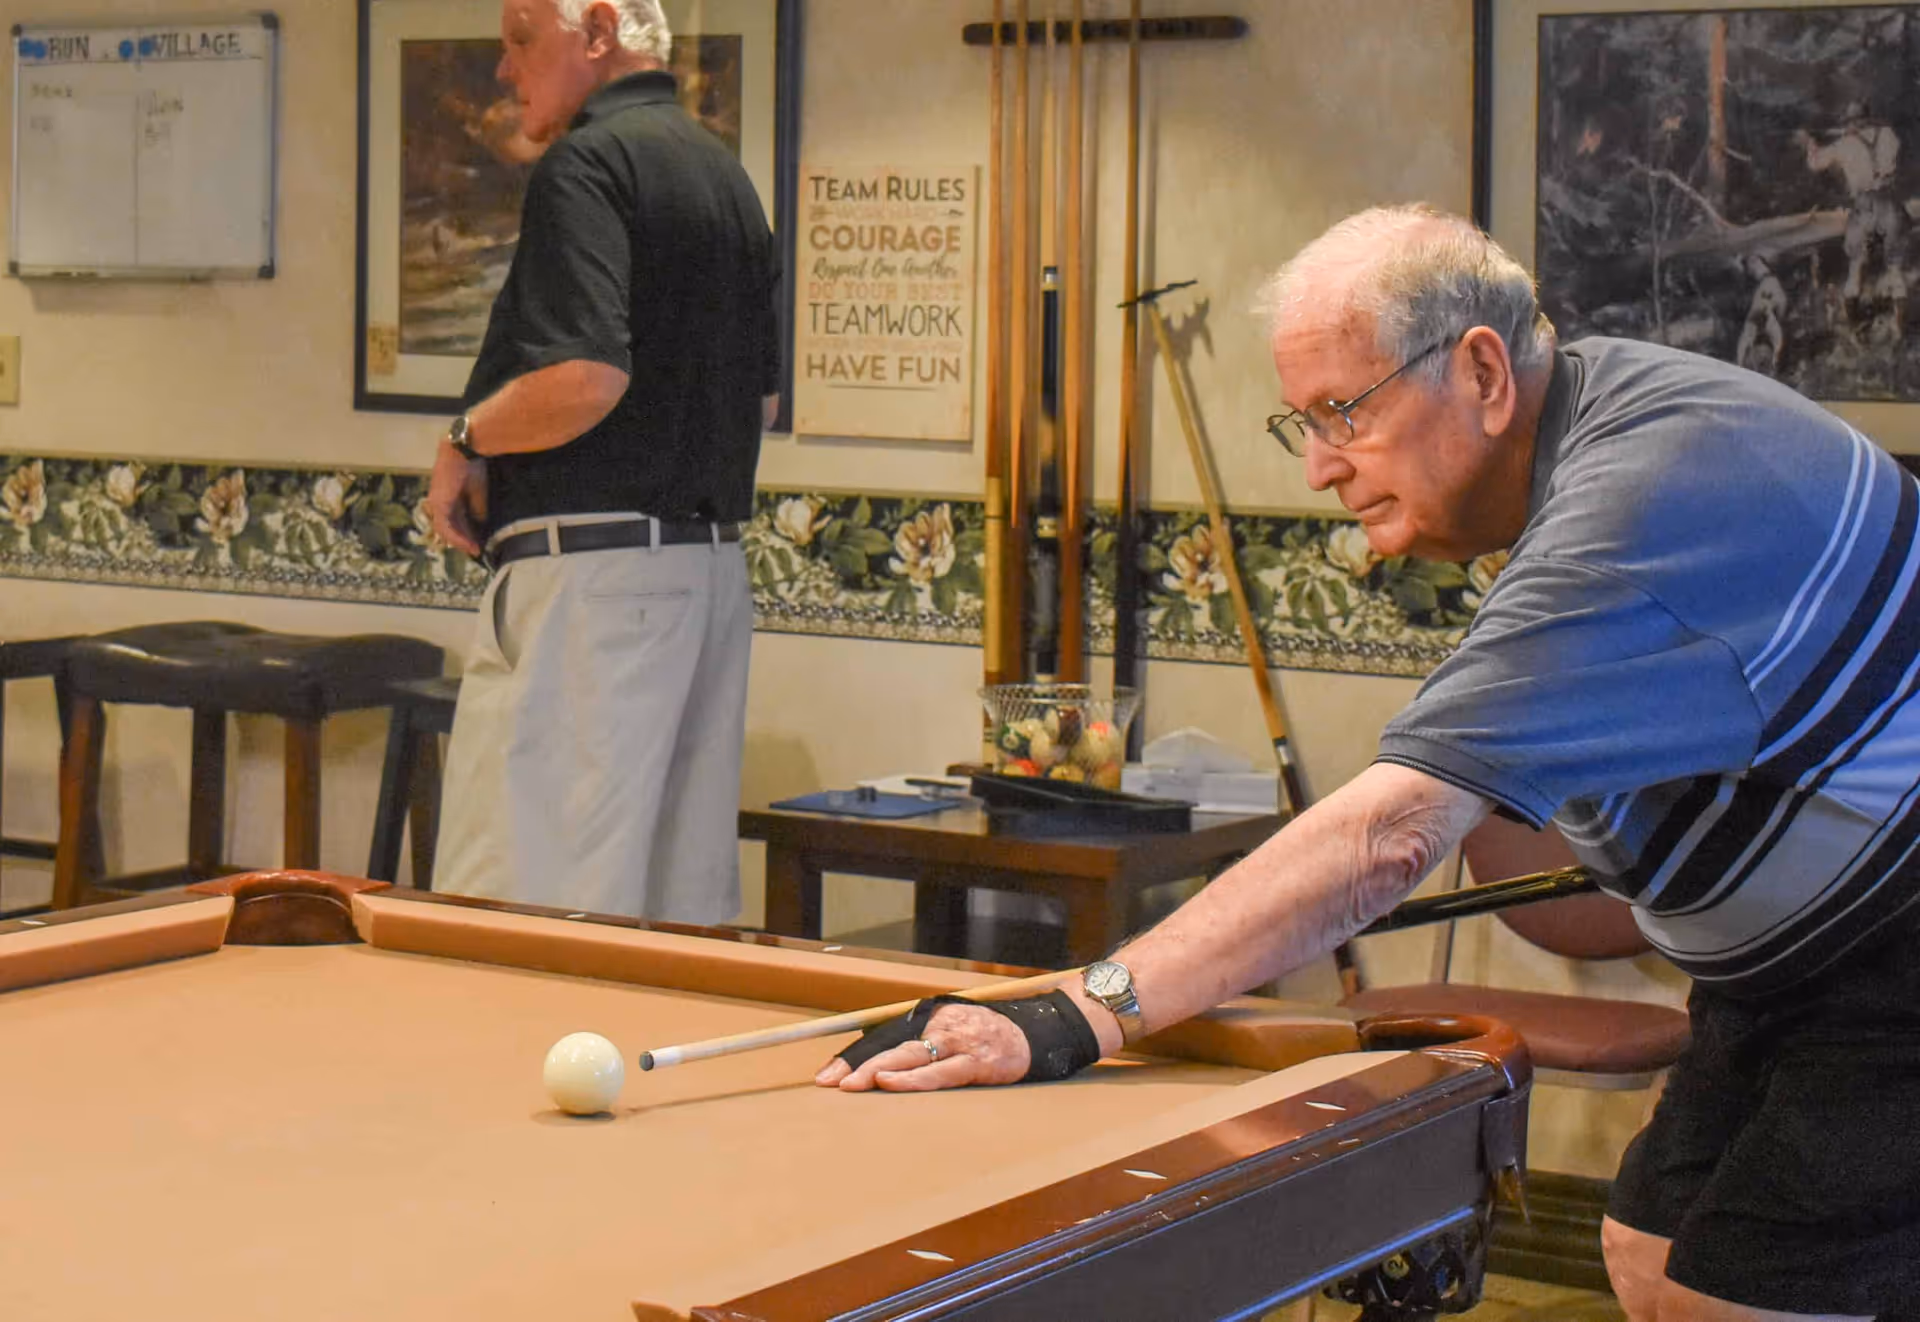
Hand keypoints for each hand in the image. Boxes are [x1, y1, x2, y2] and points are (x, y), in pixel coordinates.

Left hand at [427, 439, 486, 556]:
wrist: (465, 451)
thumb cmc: (472, 466)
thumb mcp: (477, 492)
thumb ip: (477, 510)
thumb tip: (480, 525)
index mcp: (447, 497)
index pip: (456, 520)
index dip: (467, 532)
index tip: (478, 543)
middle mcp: (439, 501)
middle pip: (450, 526)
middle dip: (464, 539)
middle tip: (476, 550)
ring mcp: (437, 503)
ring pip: (445, 530)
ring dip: (460, 541)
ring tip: (473, 550)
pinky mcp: (439, 504)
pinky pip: (445, 526)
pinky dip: (456, 537)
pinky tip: (468, 544)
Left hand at [814, 1003, 1031, 1092]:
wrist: (1036, 1033)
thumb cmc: (988, 1037)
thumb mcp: (953, 1030)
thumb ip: (924, 1044)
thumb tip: (884, 1067)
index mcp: (930, 1017)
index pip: (884, 1035)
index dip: (855, 1055)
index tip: (828, 1074)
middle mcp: (940, 1024)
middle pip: (890, 1043)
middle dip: (857, 1063)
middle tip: (830, 1082)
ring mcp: (957, 1042)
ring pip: (910, 1056)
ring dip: (878, 1071)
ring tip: (852, 1084)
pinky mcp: (975, 1062)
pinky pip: (938, 1073)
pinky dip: (912, 1079)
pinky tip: (892, 1082)